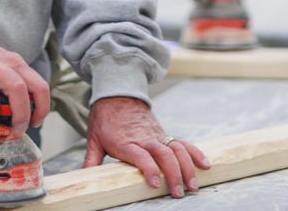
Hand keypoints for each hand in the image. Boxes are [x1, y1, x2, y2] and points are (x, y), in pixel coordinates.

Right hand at [0, 35, 49, 140]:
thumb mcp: (5, 63)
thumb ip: (16, 81)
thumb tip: (24, 113)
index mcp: (16, 64)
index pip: (40, 87)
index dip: (42, 109)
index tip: (35, 122)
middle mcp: (0, 69)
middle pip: (20, 93)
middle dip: (21, 118)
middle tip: (16, 132)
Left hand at [82, 96, 208, 197]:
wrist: (118, 93)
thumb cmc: (105, 118)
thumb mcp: (93, 139)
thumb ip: (90, 161)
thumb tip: (82, 178)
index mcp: (126, 141)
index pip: (140, 155)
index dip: (148, 168)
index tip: (154, 183)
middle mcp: (144, 138)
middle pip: (164, 154)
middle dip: (174, 173)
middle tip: (179, 192)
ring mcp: (157, 135)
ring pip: (177, 149)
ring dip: (187, 167)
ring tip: (193, 185)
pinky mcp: (164, 134)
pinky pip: (183, 143)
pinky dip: (195, 153)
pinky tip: (205, 165)